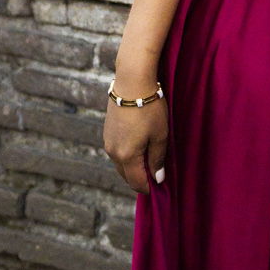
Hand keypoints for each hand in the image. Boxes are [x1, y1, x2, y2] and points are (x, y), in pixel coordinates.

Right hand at [103, 76, 169, 193]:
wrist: (131, 81)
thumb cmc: (149, 108)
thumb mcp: (160, 135)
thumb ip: (158, 159)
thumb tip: (158, 179)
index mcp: (126, 156)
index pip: (137, 183)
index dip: (150, 187)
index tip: (162, 184)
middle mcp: (113, 153)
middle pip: (127, 176)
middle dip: (141, 178)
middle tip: (158, 171)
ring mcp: (108, 142)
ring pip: (121, 164)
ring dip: (134, 166)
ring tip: (151, 156)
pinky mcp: (107, 132)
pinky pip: (117, 152)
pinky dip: (128, 155)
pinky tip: (140, 144)